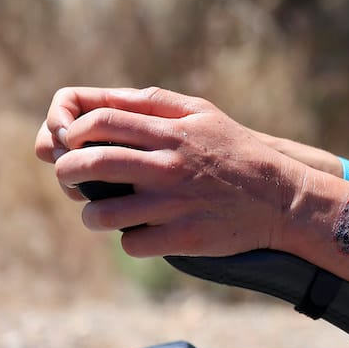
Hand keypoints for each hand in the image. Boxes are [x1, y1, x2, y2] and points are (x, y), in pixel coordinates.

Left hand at [37, 86, 305, 257]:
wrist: (281, 198)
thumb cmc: (236, 151)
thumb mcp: (202, 114)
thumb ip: (154, 104)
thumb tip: (99, 104)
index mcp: (173, 132)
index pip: (101, 120)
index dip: (73, 130)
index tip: (72, 142)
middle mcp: (169, 166)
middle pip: (90, 163)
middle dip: (66, 170)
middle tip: (71, 177)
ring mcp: (174, 204)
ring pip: (101, 213)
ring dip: (92, 214)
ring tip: (102, 213)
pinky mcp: (183, 238)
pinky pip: (131, 244)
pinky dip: (132, 240)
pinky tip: (146, 232)